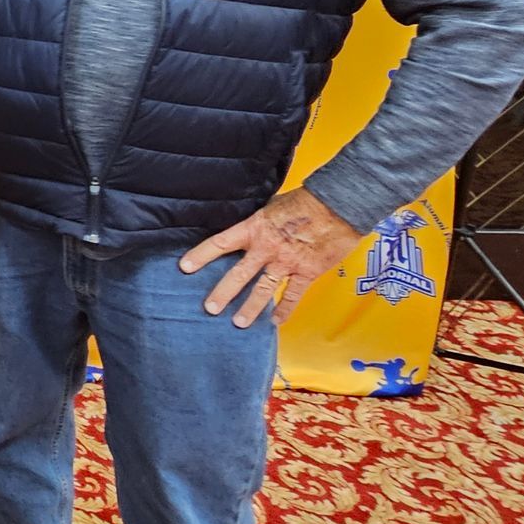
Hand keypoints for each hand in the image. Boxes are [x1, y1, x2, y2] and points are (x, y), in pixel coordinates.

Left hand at [179, 187, 362, 327]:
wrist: (338, 204)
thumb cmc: (306, 201)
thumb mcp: (273, 206)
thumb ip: (259, 222)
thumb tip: (248, 229)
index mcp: (255, 228)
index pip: (221, 243)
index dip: (201, 255)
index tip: (185, 267)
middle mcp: (267, 248)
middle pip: (239, 274)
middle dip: (223, 293)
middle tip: (210, 308)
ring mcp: (287, 262)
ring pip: (264, 290)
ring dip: (250, 308)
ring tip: (238, 323)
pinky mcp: (308, 271)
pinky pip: (293, 295)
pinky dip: (285, 309)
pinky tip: (276, 322)